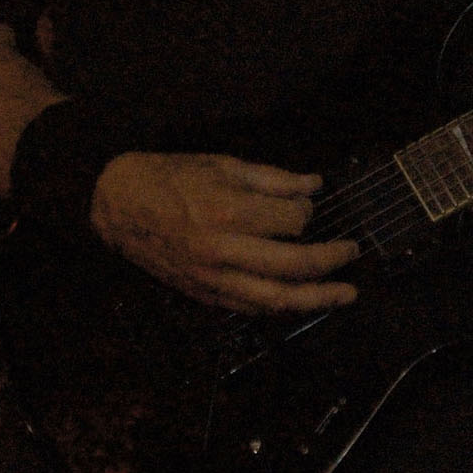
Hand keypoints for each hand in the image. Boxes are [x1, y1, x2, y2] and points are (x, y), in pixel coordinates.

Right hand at [89, 152, 359, 313]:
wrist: (119, 206)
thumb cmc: (172, 177)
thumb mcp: (224, 164)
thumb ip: (273, 179)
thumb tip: (315, 185)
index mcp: (228, 211)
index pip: (292, 220)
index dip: (308, 210)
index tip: (307, 201)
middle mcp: (223, 251)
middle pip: (292, 265)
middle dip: (329, 261)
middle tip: (353, 252)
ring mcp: (213, 279)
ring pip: (275, 300)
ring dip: (316, 299)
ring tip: (345, 294)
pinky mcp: (204, 295)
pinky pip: (251, 309)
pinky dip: (281, 308)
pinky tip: (303, 302)